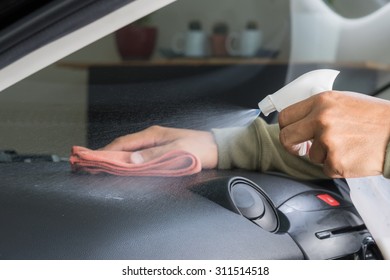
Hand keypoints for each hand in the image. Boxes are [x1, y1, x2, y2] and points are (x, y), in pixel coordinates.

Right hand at [101, 125, 217, 168]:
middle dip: (105, 154)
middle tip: (88, 163)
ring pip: (129, 150)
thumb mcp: (178, 151)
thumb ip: (154, 156)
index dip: (105, 151)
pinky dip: (127, 160)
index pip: (123, 144)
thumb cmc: (200, 148)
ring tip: (100, 166)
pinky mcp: (160, 150)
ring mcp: (155, 143)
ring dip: (115, 158)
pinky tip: (122, 166)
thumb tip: (131, 161)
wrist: (217, 148)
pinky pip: (138, 155)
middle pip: (123, 146)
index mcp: (153, 135)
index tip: (90, 158)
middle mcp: (151, 137)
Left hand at [278, 91, 389, 177]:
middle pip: (286, 137)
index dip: (285, 128)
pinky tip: (352, 155)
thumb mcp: (343, 102)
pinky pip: (326, 168)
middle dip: (291, 146)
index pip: (285, 116)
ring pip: (310, 155)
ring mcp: (328, 141)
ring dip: (324, 155)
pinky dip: (337, 166)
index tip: (290, 134)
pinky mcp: (336, 161)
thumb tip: (298, 120)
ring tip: (346, 146)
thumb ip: (318, 109)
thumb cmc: (374, 119)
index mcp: (321, 101)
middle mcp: (321, 119)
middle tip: (300, 149)